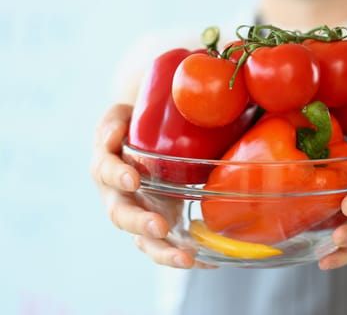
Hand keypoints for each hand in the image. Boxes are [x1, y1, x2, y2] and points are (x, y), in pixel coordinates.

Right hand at [90, 104, 201, 268]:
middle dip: (141, 223)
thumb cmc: (130, 128)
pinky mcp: (160, 224)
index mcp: (107, 168)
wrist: (144, 142)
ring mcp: (140, 215)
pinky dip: (185, 255)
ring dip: (163, 252)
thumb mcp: (119, 117)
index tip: (133, 179)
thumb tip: (109, 138)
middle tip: (160, 227)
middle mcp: (119, 197)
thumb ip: (112, 123)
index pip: (106, 173)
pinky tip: (207, 262)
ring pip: (144, 240)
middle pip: (123, 216)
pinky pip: (168, 245)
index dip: (117, 176)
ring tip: (186, 260)